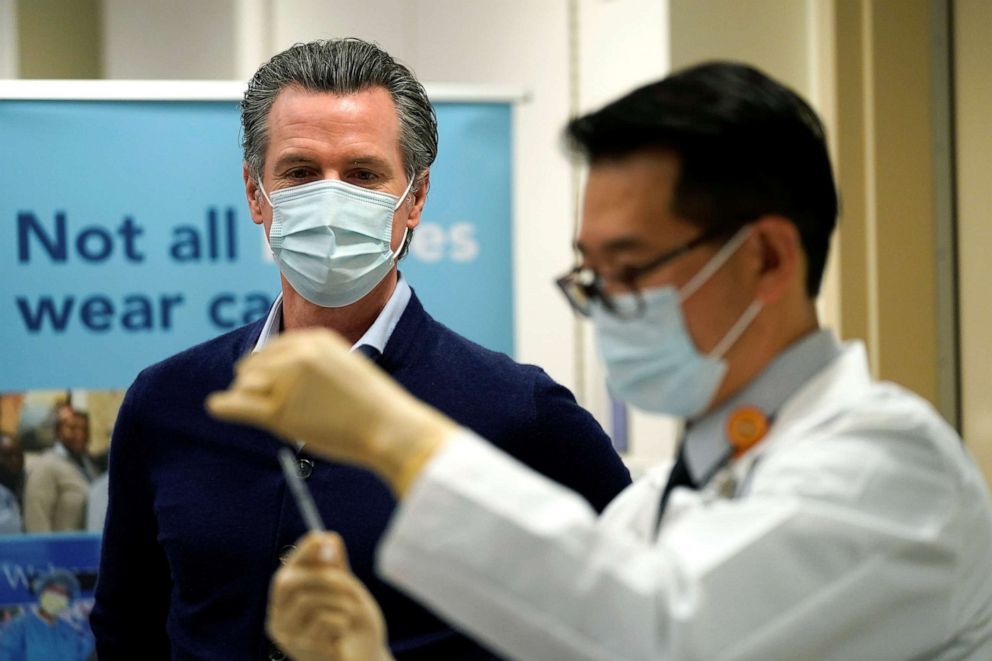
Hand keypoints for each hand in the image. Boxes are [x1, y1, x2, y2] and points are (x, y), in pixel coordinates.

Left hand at [206, 328, 455, 494]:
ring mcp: (286, 381)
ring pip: (245, 385)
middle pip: (254, 365)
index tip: (263, 380)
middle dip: (253, 382)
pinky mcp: (279, 411)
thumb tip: (283, 373)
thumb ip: (313, 364)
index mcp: (314, 339)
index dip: (265, 367)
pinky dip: (224, 406)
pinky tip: (215, 406)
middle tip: (263, 402)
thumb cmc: (373, 404)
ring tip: (263, 413)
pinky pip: (239, 405)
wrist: (389, 426)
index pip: (272, 348)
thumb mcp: (345, 367)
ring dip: (248, 398)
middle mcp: (297, 354)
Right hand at [268, 532, 392, 660]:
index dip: (303, 552)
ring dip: (339, 602)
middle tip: (347, 580)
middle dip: (322, 576)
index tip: (320, 538)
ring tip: (350, 614)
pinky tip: (343, 633)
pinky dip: (341, 622)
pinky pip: (322, 621)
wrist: (364, 656)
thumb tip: (327, 537)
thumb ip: (335, 566)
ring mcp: (286, 634)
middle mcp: (279, 616)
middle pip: (289, 582)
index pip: (287, 570)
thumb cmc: (351, 623)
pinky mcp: (299, 649)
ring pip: (308, 600)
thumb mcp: (344, 589)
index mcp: (287, 600)